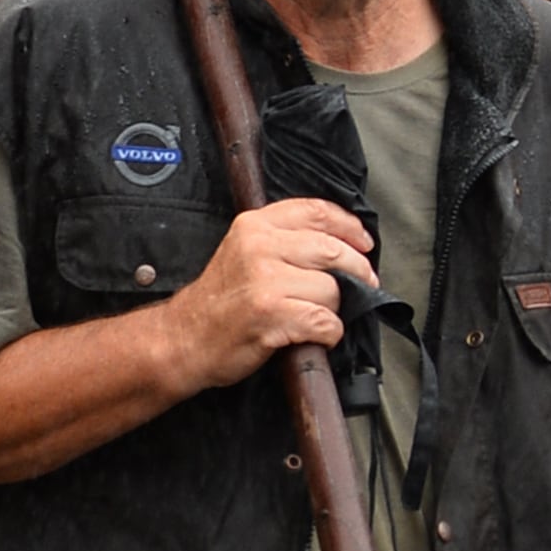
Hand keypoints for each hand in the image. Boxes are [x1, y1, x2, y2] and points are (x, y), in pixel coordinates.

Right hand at [169, 195, 373, 389]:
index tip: (364, 244)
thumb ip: (287, 239)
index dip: (350, 227)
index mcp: (255, 226)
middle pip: (334, 251)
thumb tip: (346, 243)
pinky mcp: (270, 314)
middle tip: (360, 287)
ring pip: (332, 289)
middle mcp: (259, 247)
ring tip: (317, 316)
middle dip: (356, 273)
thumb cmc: (221, 301)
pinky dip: (329, 333)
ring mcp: (264, 280)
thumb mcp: (245, 251)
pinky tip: (314, 335)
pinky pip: (325, 321)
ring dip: (335, 309)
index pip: (317, 211)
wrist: (185, 338)